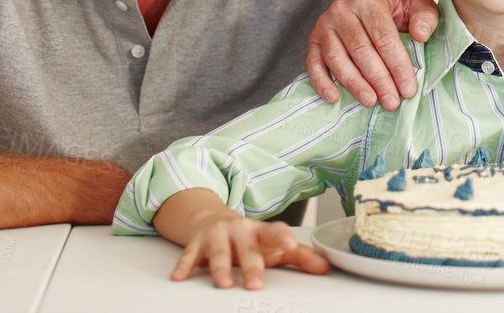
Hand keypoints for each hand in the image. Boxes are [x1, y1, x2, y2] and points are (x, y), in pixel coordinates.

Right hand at [168, 214, 328, 287]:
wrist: (211, 219)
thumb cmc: (248, 237)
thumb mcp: (273, 245)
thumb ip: (299, 257)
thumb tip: (324, 268)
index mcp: (260, 232)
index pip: (275, 232)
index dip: (283, 238)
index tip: (290, 245)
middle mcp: (239, 231)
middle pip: (247, 249)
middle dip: (251, 266)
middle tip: (255, 284)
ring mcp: (217, 235)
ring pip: (218, 252)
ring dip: (220, 267)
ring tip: (223, 284)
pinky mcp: (197, 243)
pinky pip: (189, 255)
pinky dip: (184, 265)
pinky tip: (179, 277)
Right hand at [304, 0, 437, 108]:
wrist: (369, 6)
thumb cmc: (396, 12)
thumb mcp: (418, 7)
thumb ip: (426, 17)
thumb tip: (420, 35)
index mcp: (368, 0)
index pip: (384, 37)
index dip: (397, 65)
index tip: (408, 89)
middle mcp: (342, 10)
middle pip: (361, 50)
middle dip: (379, 79)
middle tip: (391, 102)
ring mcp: (324, 26)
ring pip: (337, 59)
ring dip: (354, 84)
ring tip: (370, 102)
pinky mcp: (313, 41)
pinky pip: (313, 64)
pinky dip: (321, 82)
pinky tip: (334, 98)